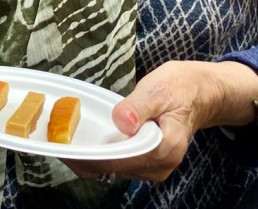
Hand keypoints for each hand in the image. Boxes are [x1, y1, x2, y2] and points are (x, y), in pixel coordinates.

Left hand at [62, 60, 257, 182]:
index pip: (121, 160)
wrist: (199, 93)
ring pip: (113, 169)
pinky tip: (83, 142)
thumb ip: (138, 107)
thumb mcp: (159, 89)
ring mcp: (153, 167)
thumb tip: (121, 121)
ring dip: (89, 158)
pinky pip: (117, 164)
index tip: (67, 146)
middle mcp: (160, 165)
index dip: (92, 155)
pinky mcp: (146, 162)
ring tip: (64, 141)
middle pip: (114, 168)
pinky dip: (99, 156)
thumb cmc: (180, 88)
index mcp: (166, 148)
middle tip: (57, 142)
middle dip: (85, 157)